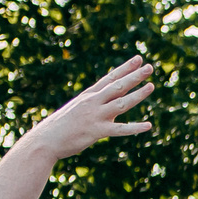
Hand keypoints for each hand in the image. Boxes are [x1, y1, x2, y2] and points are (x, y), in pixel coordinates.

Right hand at [20, 57, 155, 162]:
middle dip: (134, 76)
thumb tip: (114, 107)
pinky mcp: (96, 131)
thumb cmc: (62, 126)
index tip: (138, 59)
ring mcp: (95, 115)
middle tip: (150, 67)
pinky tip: (148, 126)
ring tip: (152, 86)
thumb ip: (97, 106)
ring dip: (138, 95)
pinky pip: (120, 129)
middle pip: (118, 86)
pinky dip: (134, 128)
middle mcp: (92, 102)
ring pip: (121, 103)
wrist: (45, 140)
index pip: (110, 78)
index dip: (125, 68)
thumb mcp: (79, 109)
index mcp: (89, 95)